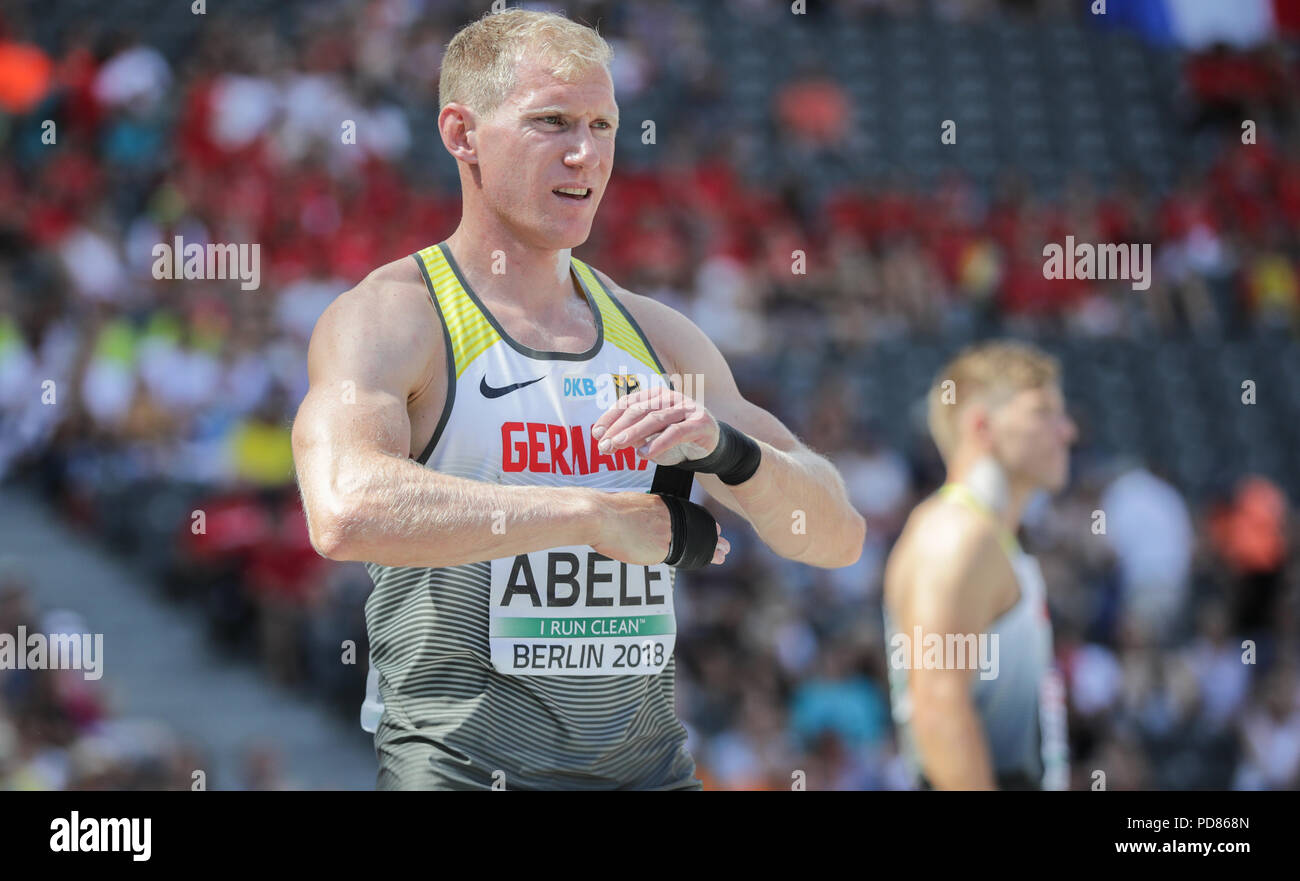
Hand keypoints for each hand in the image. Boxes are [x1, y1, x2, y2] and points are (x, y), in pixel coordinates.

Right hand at [590, 491, 729, 565]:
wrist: (597, 516)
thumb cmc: (601, 511)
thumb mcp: (624, 506)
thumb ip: (636, 513)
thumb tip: (633, 522)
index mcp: (657, 503)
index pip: (684, 514)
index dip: (698, 522)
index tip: (708, 527)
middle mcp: (666, 516)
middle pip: (694, 527)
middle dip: (711, 536)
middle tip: (723, 542)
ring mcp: (665, 531)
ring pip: (695, 541)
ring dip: (712, 548)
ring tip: (723, 553)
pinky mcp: (660, 547)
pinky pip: (680, 555)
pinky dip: (700, 557)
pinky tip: (711, 559)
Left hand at [592, 387, 719, 465]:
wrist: (711, 445)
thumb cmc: (676, 440)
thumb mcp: (651, 436)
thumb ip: (633, 435)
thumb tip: (606, 438)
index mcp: (656, 395)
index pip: (629, 402)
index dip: (611, 417)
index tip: (596, 433)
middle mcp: (670, 397)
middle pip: (639, 410)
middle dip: (618, 428)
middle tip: (604, 445)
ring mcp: (686, 408)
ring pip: (655, 419)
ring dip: (634, 433)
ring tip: (617, 446)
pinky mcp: (700, 423)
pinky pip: (676, 432)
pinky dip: (658, 443)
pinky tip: (643, 454)